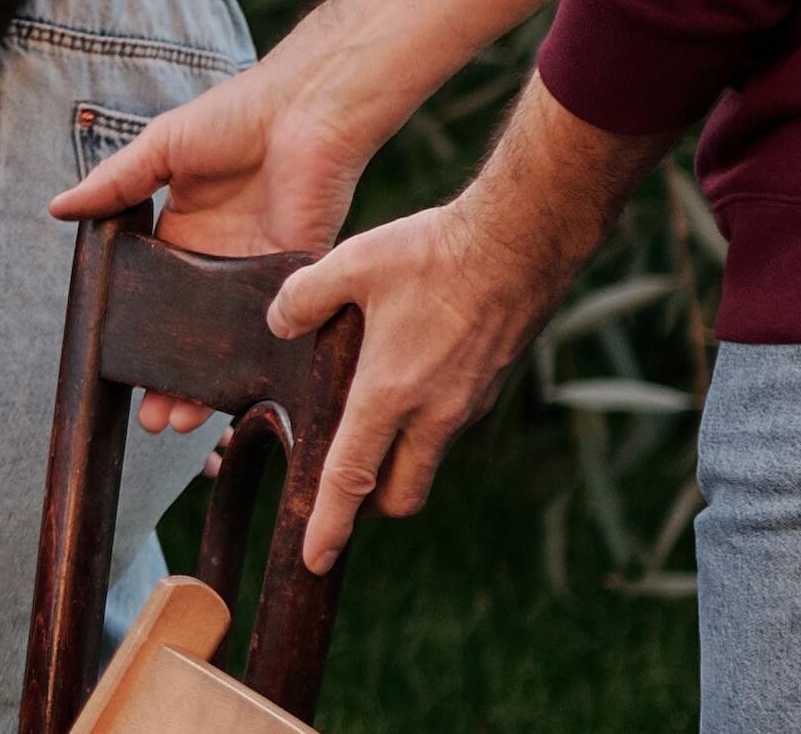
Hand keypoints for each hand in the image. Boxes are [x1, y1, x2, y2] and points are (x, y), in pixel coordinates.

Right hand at [48, 71, 343, 435]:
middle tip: (153, 420)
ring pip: (229, 342)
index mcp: (182, 230)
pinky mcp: (297, 274)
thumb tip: (56, 209)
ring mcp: (258, 271)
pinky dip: (262, 361)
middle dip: (170, 377)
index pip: (153, 296)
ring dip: (210, 383)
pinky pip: (278, 325)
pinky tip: (243, 395)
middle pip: (189, 332)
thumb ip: (113, 184)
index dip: (137, 337)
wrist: (306, 108)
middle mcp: (219, 258)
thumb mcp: (161, 148)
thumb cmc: (235, 116)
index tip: (117, 373)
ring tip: (187, 423)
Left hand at [257, 88, 641, 570]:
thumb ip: (303, 298)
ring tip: (368, 415)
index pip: (351, 478)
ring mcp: (468, 405)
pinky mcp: (489, 387)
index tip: (316, 560)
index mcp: (390, 395)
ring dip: (397, 457)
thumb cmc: (435, 252)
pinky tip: (406, 376)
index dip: (330, 524)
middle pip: (398, 492)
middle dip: (369, 504)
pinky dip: (423, 423)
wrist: (523, 240)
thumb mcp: (351, 263)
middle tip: (341, 486)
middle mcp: (434, 414)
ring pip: (426, 459)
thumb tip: (277, 322)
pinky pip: (448, 425)